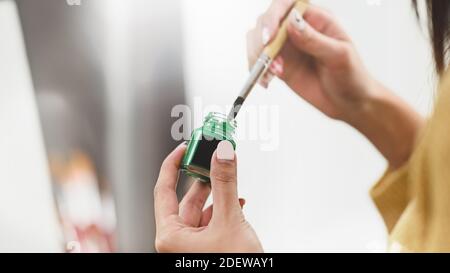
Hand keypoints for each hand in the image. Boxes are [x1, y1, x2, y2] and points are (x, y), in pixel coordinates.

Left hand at [154, 141, 262, 252]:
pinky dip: (223, 209)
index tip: (184, 148)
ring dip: (217, 193)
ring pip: (201, 210)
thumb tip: (222, 154)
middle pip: (186, 199)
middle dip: (202, 178)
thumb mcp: (230, 221)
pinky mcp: (206, 247)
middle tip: (212, 156)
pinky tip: (237, 202)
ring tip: (228, 177)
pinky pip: (211, 221)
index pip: (164, 190)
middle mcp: (177, 241)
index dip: (173, 165)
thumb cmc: (233, 267)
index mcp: (170, 236)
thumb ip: (225, 185)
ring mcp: (192, 245)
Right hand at [247, 0, 377, 120]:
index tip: (270, 35)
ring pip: (259, 40)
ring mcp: (288, 48)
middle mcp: (298, 30)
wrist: (351, 103)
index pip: (288, 5)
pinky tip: (266, 80)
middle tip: (267, 57)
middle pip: (268, 21)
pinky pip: (260, 62)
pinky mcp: (281, 66)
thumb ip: (314, 40)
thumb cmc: (352, 76)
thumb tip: (292, 22)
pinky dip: (258, 70)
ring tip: (272, 72)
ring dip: (257, 55)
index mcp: (316, 19)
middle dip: (261, 38)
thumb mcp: (339, 56)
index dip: (274, 15)